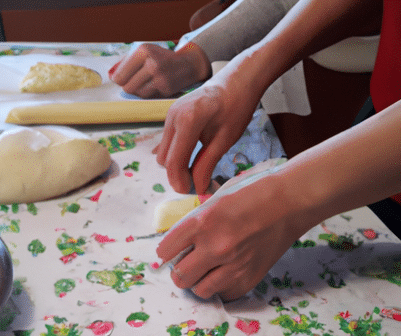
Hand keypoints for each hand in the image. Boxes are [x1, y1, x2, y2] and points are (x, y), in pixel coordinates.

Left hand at [109, 42, 210, 98]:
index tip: (119, 80)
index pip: (120, 74)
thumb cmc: (161, 58)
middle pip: (127, 86)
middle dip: (127, 86)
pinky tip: (152, 86)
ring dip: (137, 90)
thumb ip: (127, 62)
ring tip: (143, 83)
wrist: (187, 64)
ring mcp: (159, 77)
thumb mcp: (145, 52)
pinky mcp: (165, 89)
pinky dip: (147, 93)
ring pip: (137, 93)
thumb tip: (111, 76)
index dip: (118, 79)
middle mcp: (152, 63)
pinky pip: (148, 96)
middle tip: (131, 82)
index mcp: (144, 51)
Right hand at [156, 59, 261, 194]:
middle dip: (178, 175)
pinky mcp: (171, 117)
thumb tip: (198, 188)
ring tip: (197, 170)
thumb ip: (207, 164)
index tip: (194, 191)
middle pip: (165, 160)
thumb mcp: (225, 139)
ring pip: (163, 153)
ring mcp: (169, 115)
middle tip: (199, 182)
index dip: (181, 182)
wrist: (237, 80)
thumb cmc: (237, 106)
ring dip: (176, 166)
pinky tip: (192, 159)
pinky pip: (167, 144)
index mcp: (188, 121)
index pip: (174, 162)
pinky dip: (176, 155)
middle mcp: (173, 117)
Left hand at [156, 173, 302, 301]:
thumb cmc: (251, 195)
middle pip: (179, 277)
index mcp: (202, 223)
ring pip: (199, 290)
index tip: (171, 252)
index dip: (166, 252)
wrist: (289, 202)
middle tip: (186, 265)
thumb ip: (194, 222)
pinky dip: (221, 287)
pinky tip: (225, 274)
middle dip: (179, 271)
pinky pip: (223, 294)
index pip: (166, 250)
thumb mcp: (214, 200)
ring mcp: (233, 266)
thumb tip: (177, 242)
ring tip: (206, 272)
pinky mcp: (250, 278)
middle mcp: (215, 247)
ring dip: (199, 282)